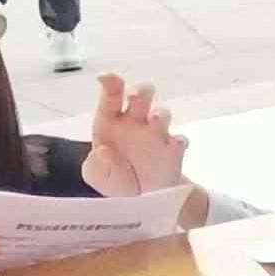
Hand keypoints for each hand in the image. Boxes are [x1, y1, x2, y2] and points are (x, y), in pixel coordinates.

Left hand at [81, 75, 188, 196]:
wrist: (142, 198)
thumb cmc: (115, 177)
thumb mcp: (95, 174)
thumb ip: (95, 166)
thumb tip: (102, 152)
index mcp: (112, 121)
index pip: (111, 97)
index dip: (111, 85)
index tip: (105, 77)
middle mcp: (136, 122)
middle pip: (140, 97)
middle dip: (140, 92)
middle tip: (135, 95)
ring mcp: (156, 135)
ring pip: (162, 115)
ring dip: (160, 114)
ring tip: (154, 118)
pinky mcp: (173, 151)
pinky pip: (179, 142)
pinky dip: (179, 141)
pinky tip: (175, 144)